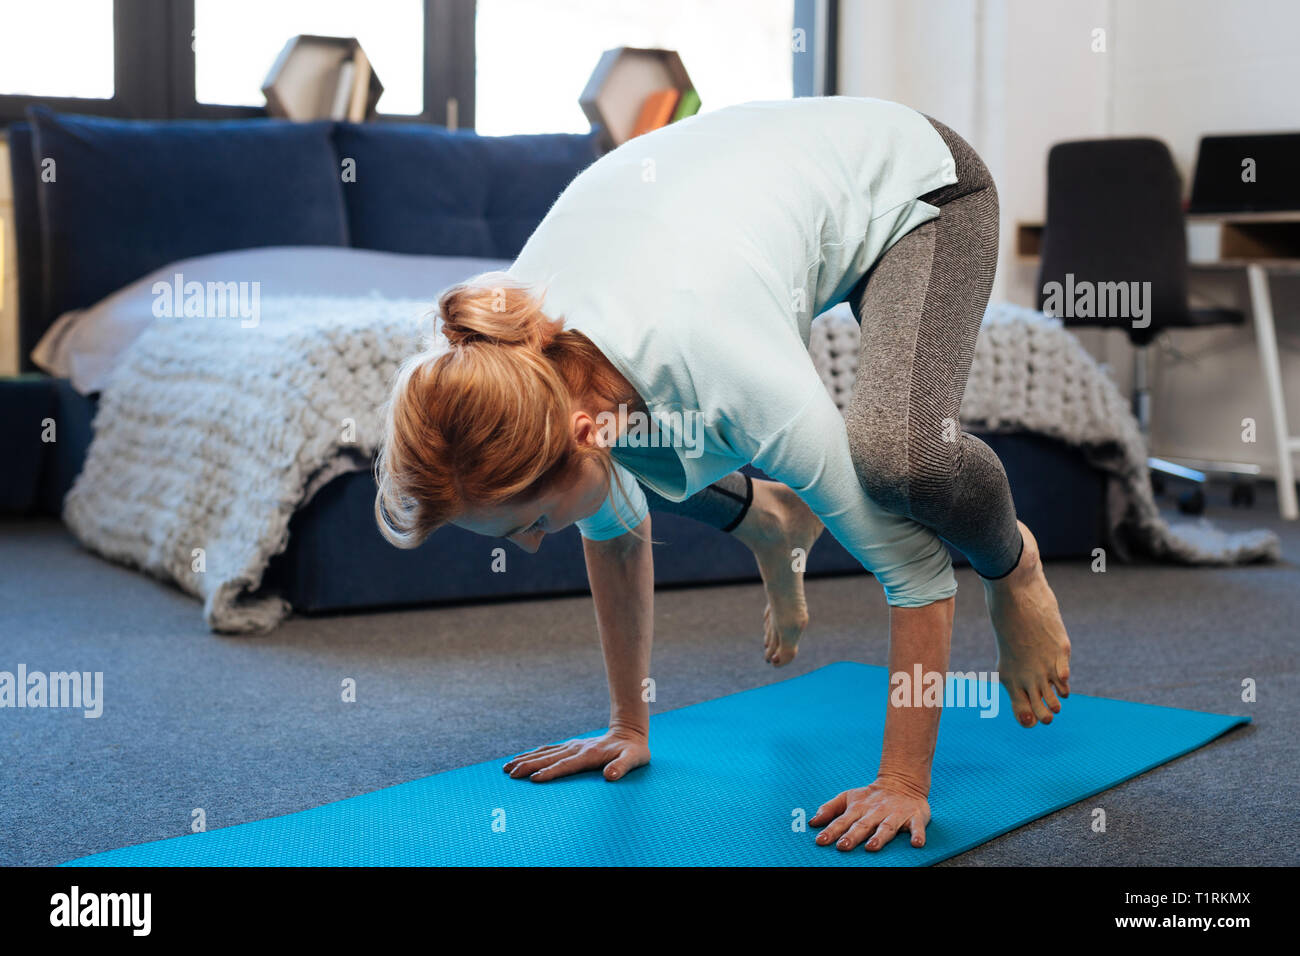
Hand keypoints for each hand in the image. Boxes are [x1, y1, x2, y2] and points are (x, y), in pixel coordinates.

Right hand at [502, 729, 649, 782]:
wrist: (630, 733)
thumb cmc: (633, 751)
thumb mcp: (634, 759)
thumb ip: (622, 767)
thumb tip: (610, 776)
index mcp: (590, 754)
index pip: (566, 765)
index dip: (550, 772)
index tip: (533, 779)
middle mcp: (577, 748)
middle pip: (548, 758)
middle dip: (528, 765)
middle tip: (510, 774)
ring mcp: (573, 746)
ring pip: (544, 752)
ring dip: (526, 759)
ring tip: (507, 766)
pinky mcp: (571, 746)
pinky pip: (548, 749)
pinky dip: (533, 753)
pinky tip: (522, 757)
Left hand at [810, 779, 930, 851]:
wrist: (902, 783)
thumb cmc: (870, 797)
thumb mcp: (848, 797)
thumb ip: (829, 809)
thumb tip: (812, 822)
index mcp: (858, 808)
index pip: (842, 820)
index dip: (831, 830)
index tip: (820, 840)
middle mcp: (876, 812)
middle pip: (863, 825)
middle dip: (852, 836)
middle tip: (843, 846)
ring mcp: (895, 814)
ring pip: (886, 827)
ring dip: (879, 837)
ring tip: (871, 847)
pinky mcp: (914, 816)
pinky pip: (917, 826)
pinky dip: (918, 834)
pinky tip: (916, 843)